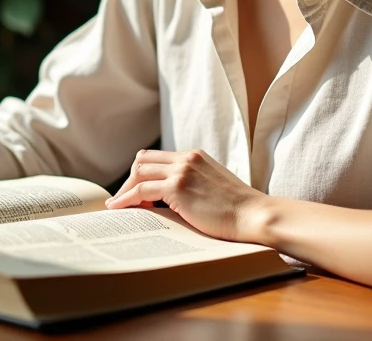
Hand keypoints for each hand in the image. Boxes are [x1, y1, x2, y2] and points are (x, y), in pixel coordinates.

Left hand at [104, 148, 270, 242]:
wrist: (253, 215)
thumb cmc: (238, 209)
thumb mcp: (213, 186)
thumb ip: (193, 183)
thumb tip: (169, 200)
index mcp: (194, 156)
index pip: (157, 157)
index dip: (142, 174)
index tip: (135, 191)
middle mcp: (186, 158)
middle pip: (143, 160)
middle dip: (130, 179)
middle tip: (123, 199)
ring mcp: (181, 171)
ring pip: (139, 172)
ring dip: (125, 190)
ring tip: (118, 206)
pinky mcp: (177, 188)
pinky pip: (141, 190)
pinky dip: (126, 199)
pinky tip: (118, 209)